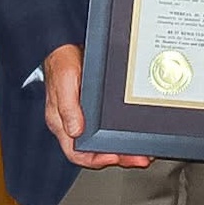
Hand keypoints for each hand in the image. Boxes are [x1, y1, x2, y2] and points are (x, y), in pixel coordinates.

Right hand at [41, 44, 150, 170]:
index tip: (114, 157)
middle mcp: (74, 124)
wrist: (66, 45)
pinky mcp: (95, 110)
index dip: (96, 159)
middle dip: (118, 157)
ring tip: (142, 152)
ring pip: (104, 142)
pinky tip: (134, 134)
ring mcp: (85, 118)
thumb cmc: (61, 62)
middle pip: (95, 151)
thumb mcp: (64, 82)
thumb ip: (68, 108)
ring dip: (123, 149)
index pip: (77, 153)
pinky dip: (122, 134)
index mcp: (62, 123)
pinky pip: (108, 128)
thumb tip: (75, 130)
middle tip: (139, 158)